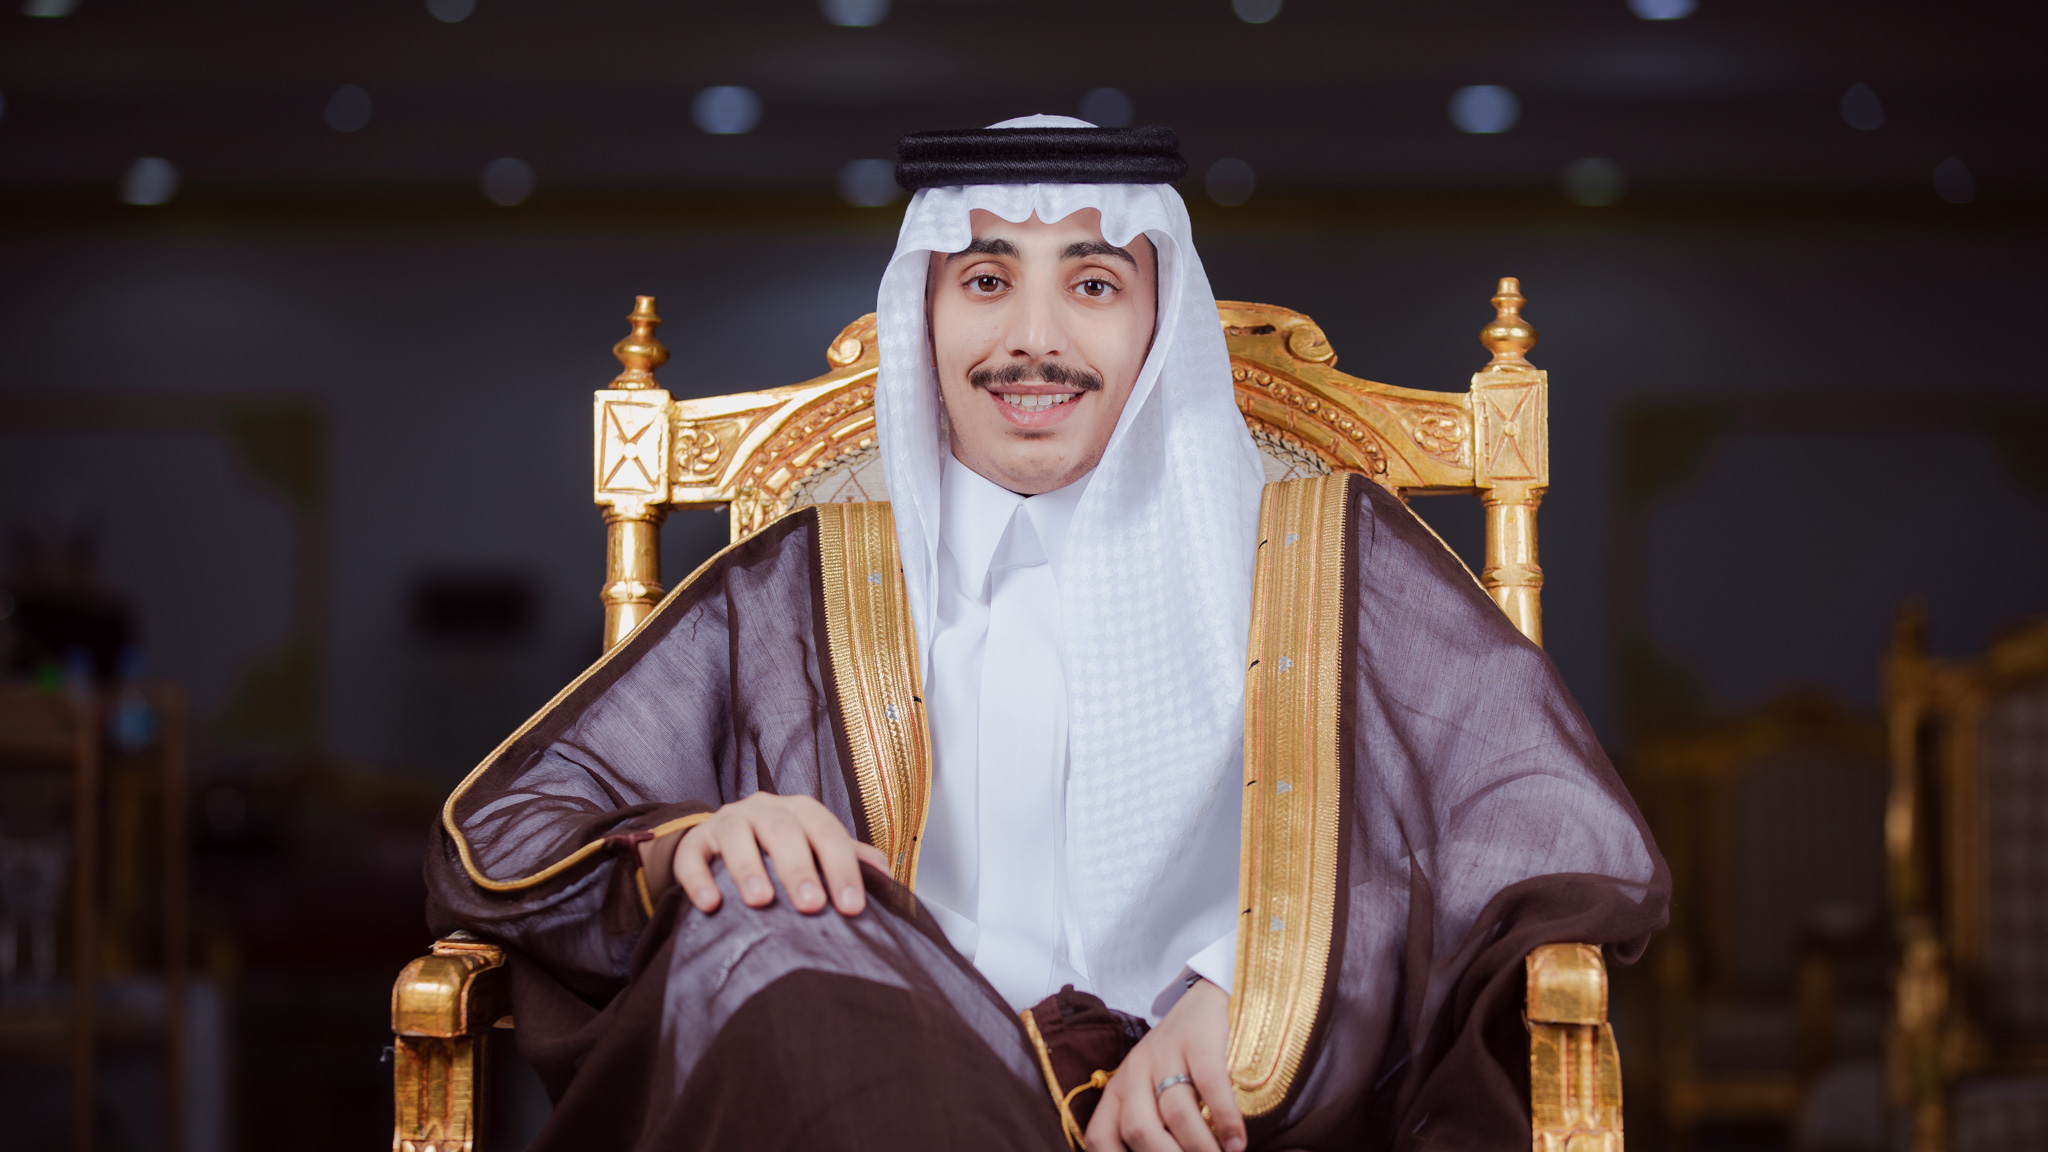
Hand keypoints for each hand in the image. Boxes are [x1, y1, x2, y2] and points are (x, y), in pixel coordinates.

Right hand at [663, 793, 888, 916]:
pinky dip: (699, 878)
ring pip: (737, 836)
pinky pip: (693, 856)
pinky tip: (710, 904)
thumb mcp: (815, 849)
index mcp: (802, 812)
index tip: (852, 907)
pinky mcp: (695, 841)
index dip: (842, 869)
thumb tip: (885, 876)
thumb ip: (849, 859)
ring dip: (749, 868)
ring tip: (760, 901)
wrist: (723, 842)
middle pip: (784, 831)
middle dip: (798, 868)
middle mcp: (766, 810)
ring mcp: (728, 821)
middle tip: (810, 905)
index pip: (828, 834)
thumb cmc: (780, 850)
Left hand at [1085, 979, 1243, 1151]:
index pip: (1100, 1136)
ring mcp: (1166, 1054)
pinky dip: (1225, 1120)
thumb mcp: (1150, 1088)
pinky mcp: (1199, 1041)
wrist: (1204, 997)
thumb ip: (1151, 1124)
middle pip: (1138, 1129)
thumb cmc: (1178, 1059)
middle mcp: (1135, 1072)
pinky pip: (1211, 1086)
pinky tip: (1237, 1143)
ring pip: (1175, 1112)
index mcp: (1117, 1090)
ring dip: (1200, 1147)